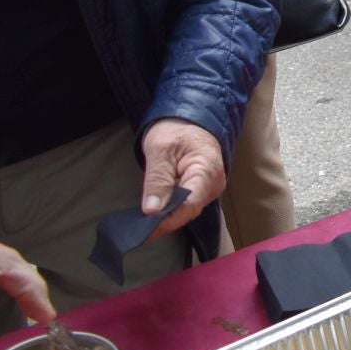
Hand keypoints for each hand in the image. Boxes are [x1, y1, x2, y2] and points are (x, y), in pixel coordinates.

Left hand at [139, 118, 226, 235]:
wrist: (189, 119)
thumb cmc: (175, 129)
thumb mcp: (160, 149)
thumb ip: (157, 179)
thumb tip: (152, 210)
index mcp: (207, 170)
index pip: (189, 205)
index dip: (167, 220)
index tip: (144, 230)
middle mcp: (214, 184)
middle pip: (188, 211)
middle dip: (164, 220)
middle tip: (136, 228)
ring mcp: (210, 188)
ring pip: (186, 210)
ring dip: (165, 215)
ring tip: (141, 222)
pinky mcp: (202, 190)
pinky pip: (186, 205)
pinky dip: (169, 209)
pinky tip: (154, 212)